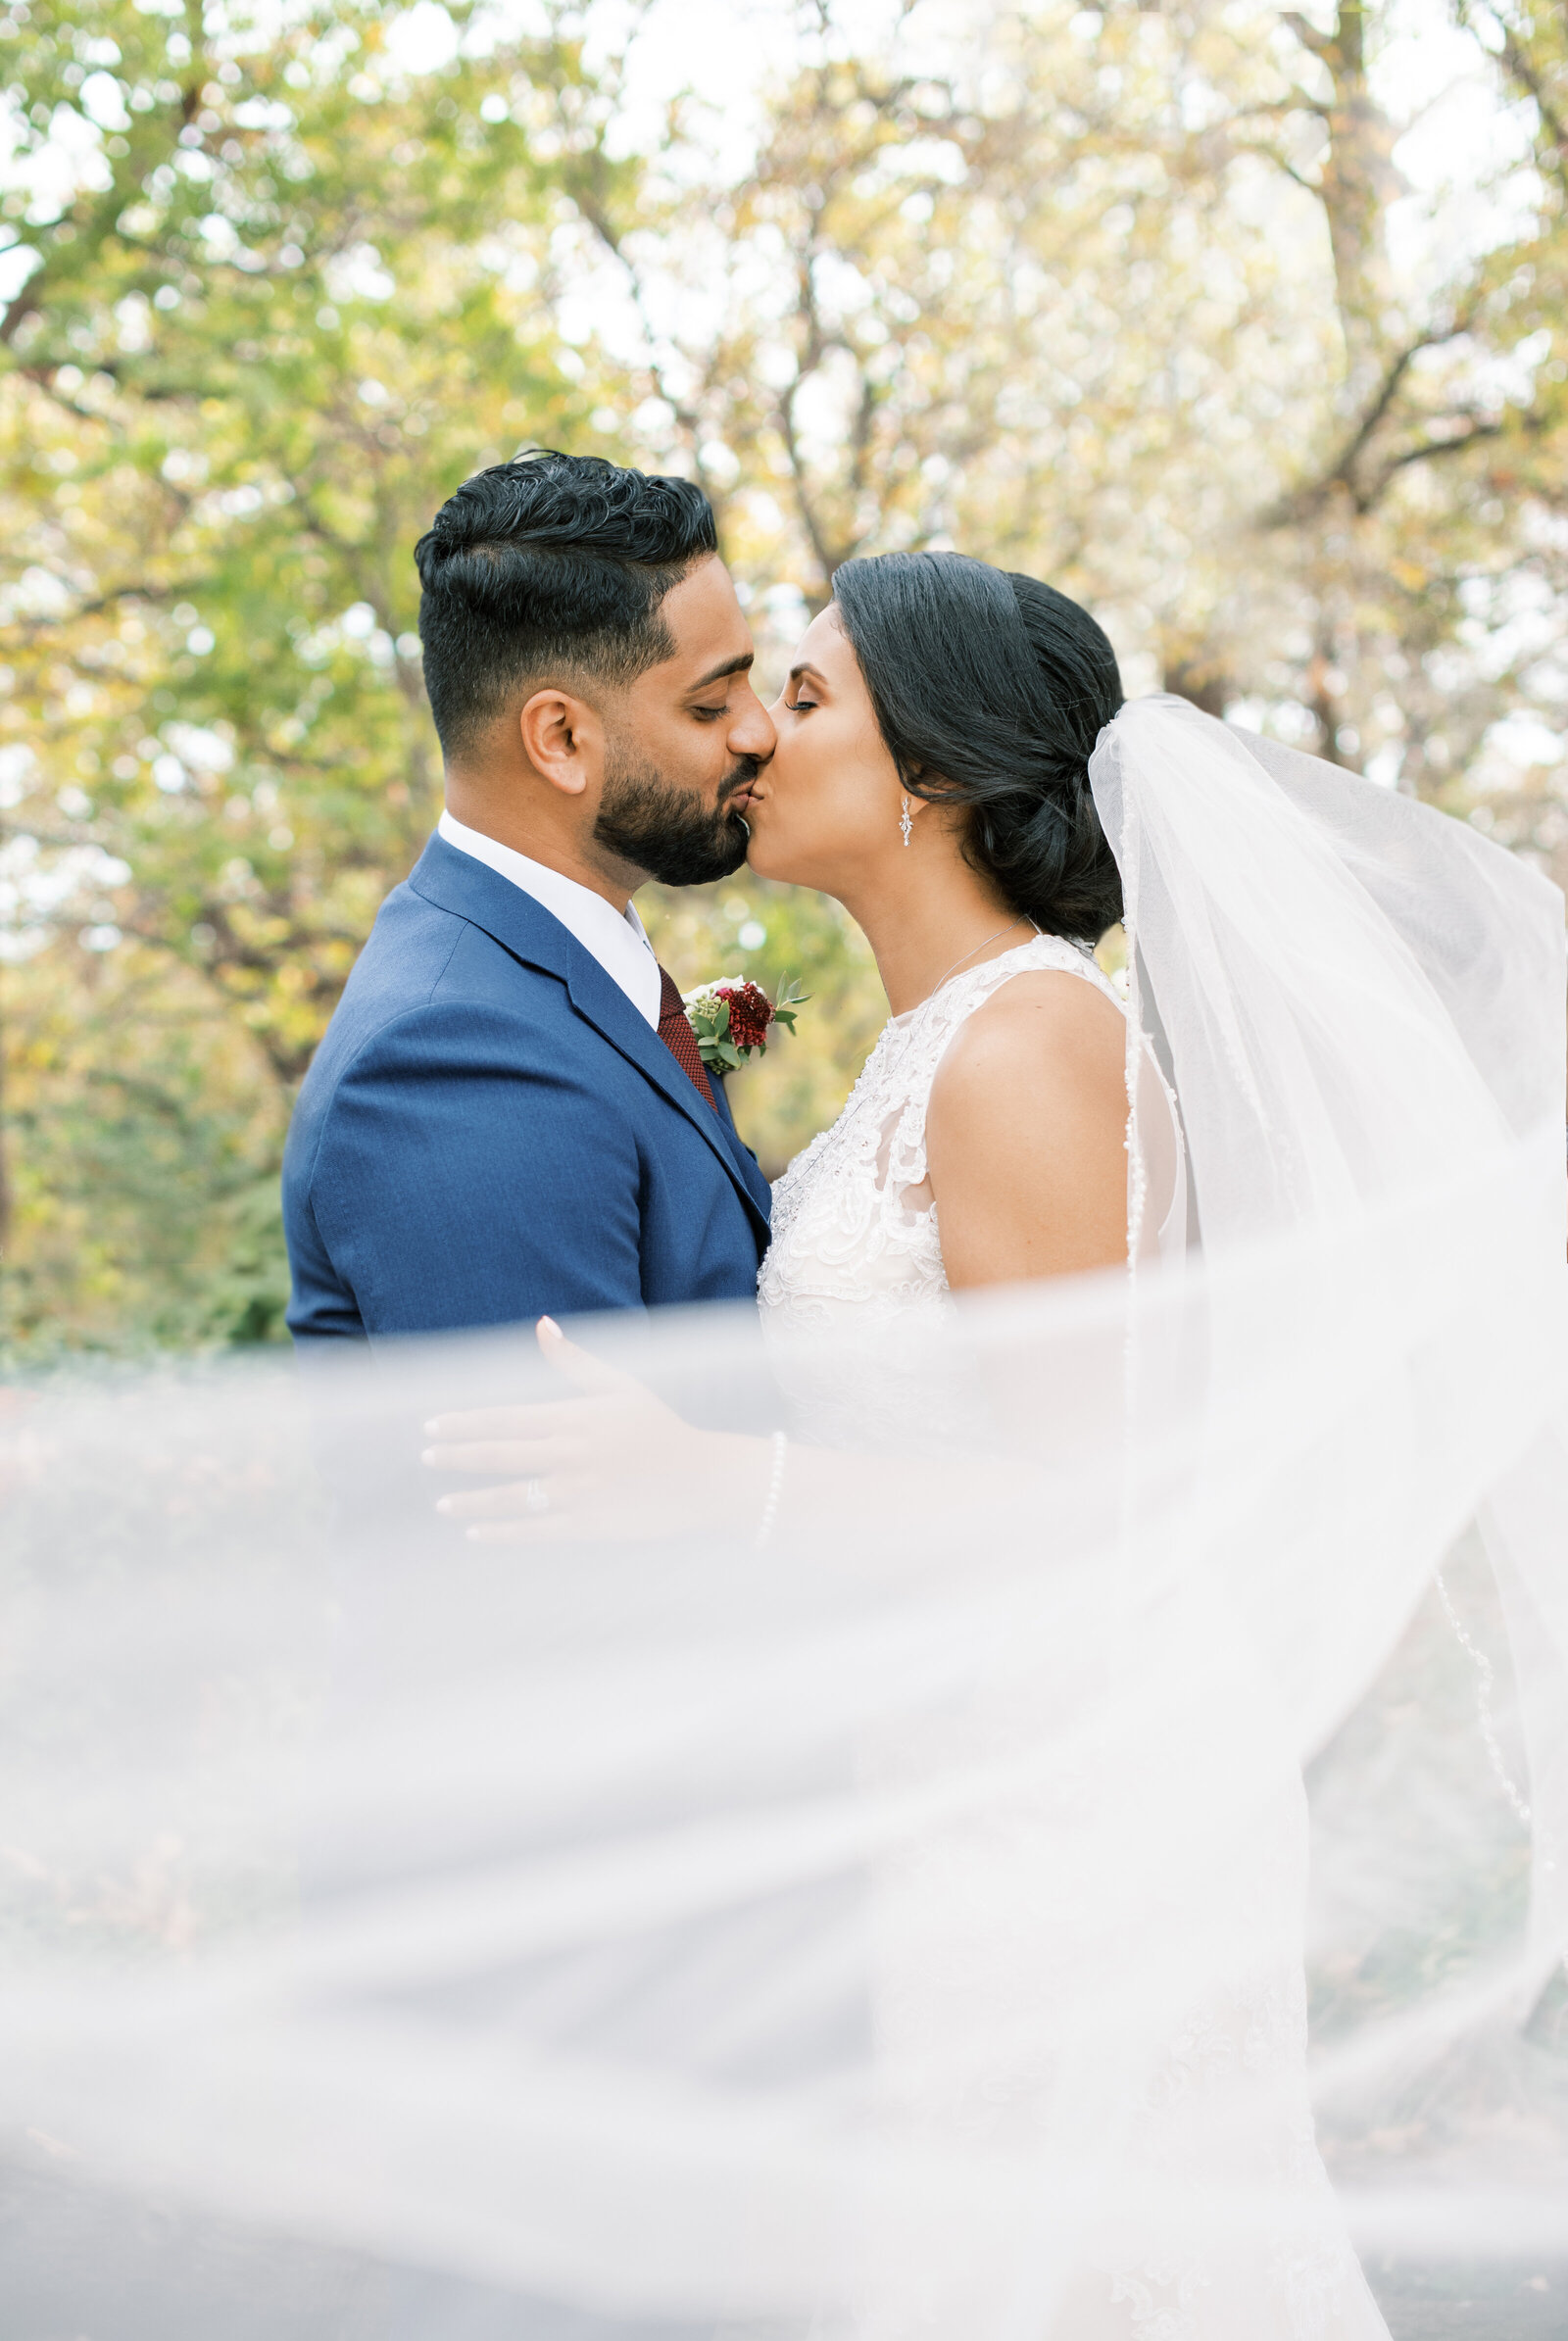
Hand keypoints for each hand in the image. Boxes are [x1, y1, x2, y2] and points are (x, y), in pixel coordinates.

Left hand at [421, 1317, 755, 1542]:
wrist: (703, 1478)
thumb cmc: (658, 1427)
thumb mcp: (620, 1386)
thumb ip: (574, 1360)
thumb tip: (541, 1324)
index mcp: (575, 1417)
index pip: (505, 1418)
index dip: (463, 1423)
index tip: (431, 1427)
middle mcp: (571, 1454)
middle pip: (500, 1456)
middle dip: (458, 1456)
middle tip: (426, 1457)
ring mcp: (579, 1493)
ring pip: (512, 1497)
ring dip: (472, 1500)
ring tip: (441, 1503)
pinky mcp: (590, 1526)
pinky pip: (535, 1531)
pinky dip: (502, 1533)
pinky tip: (475, 1532)